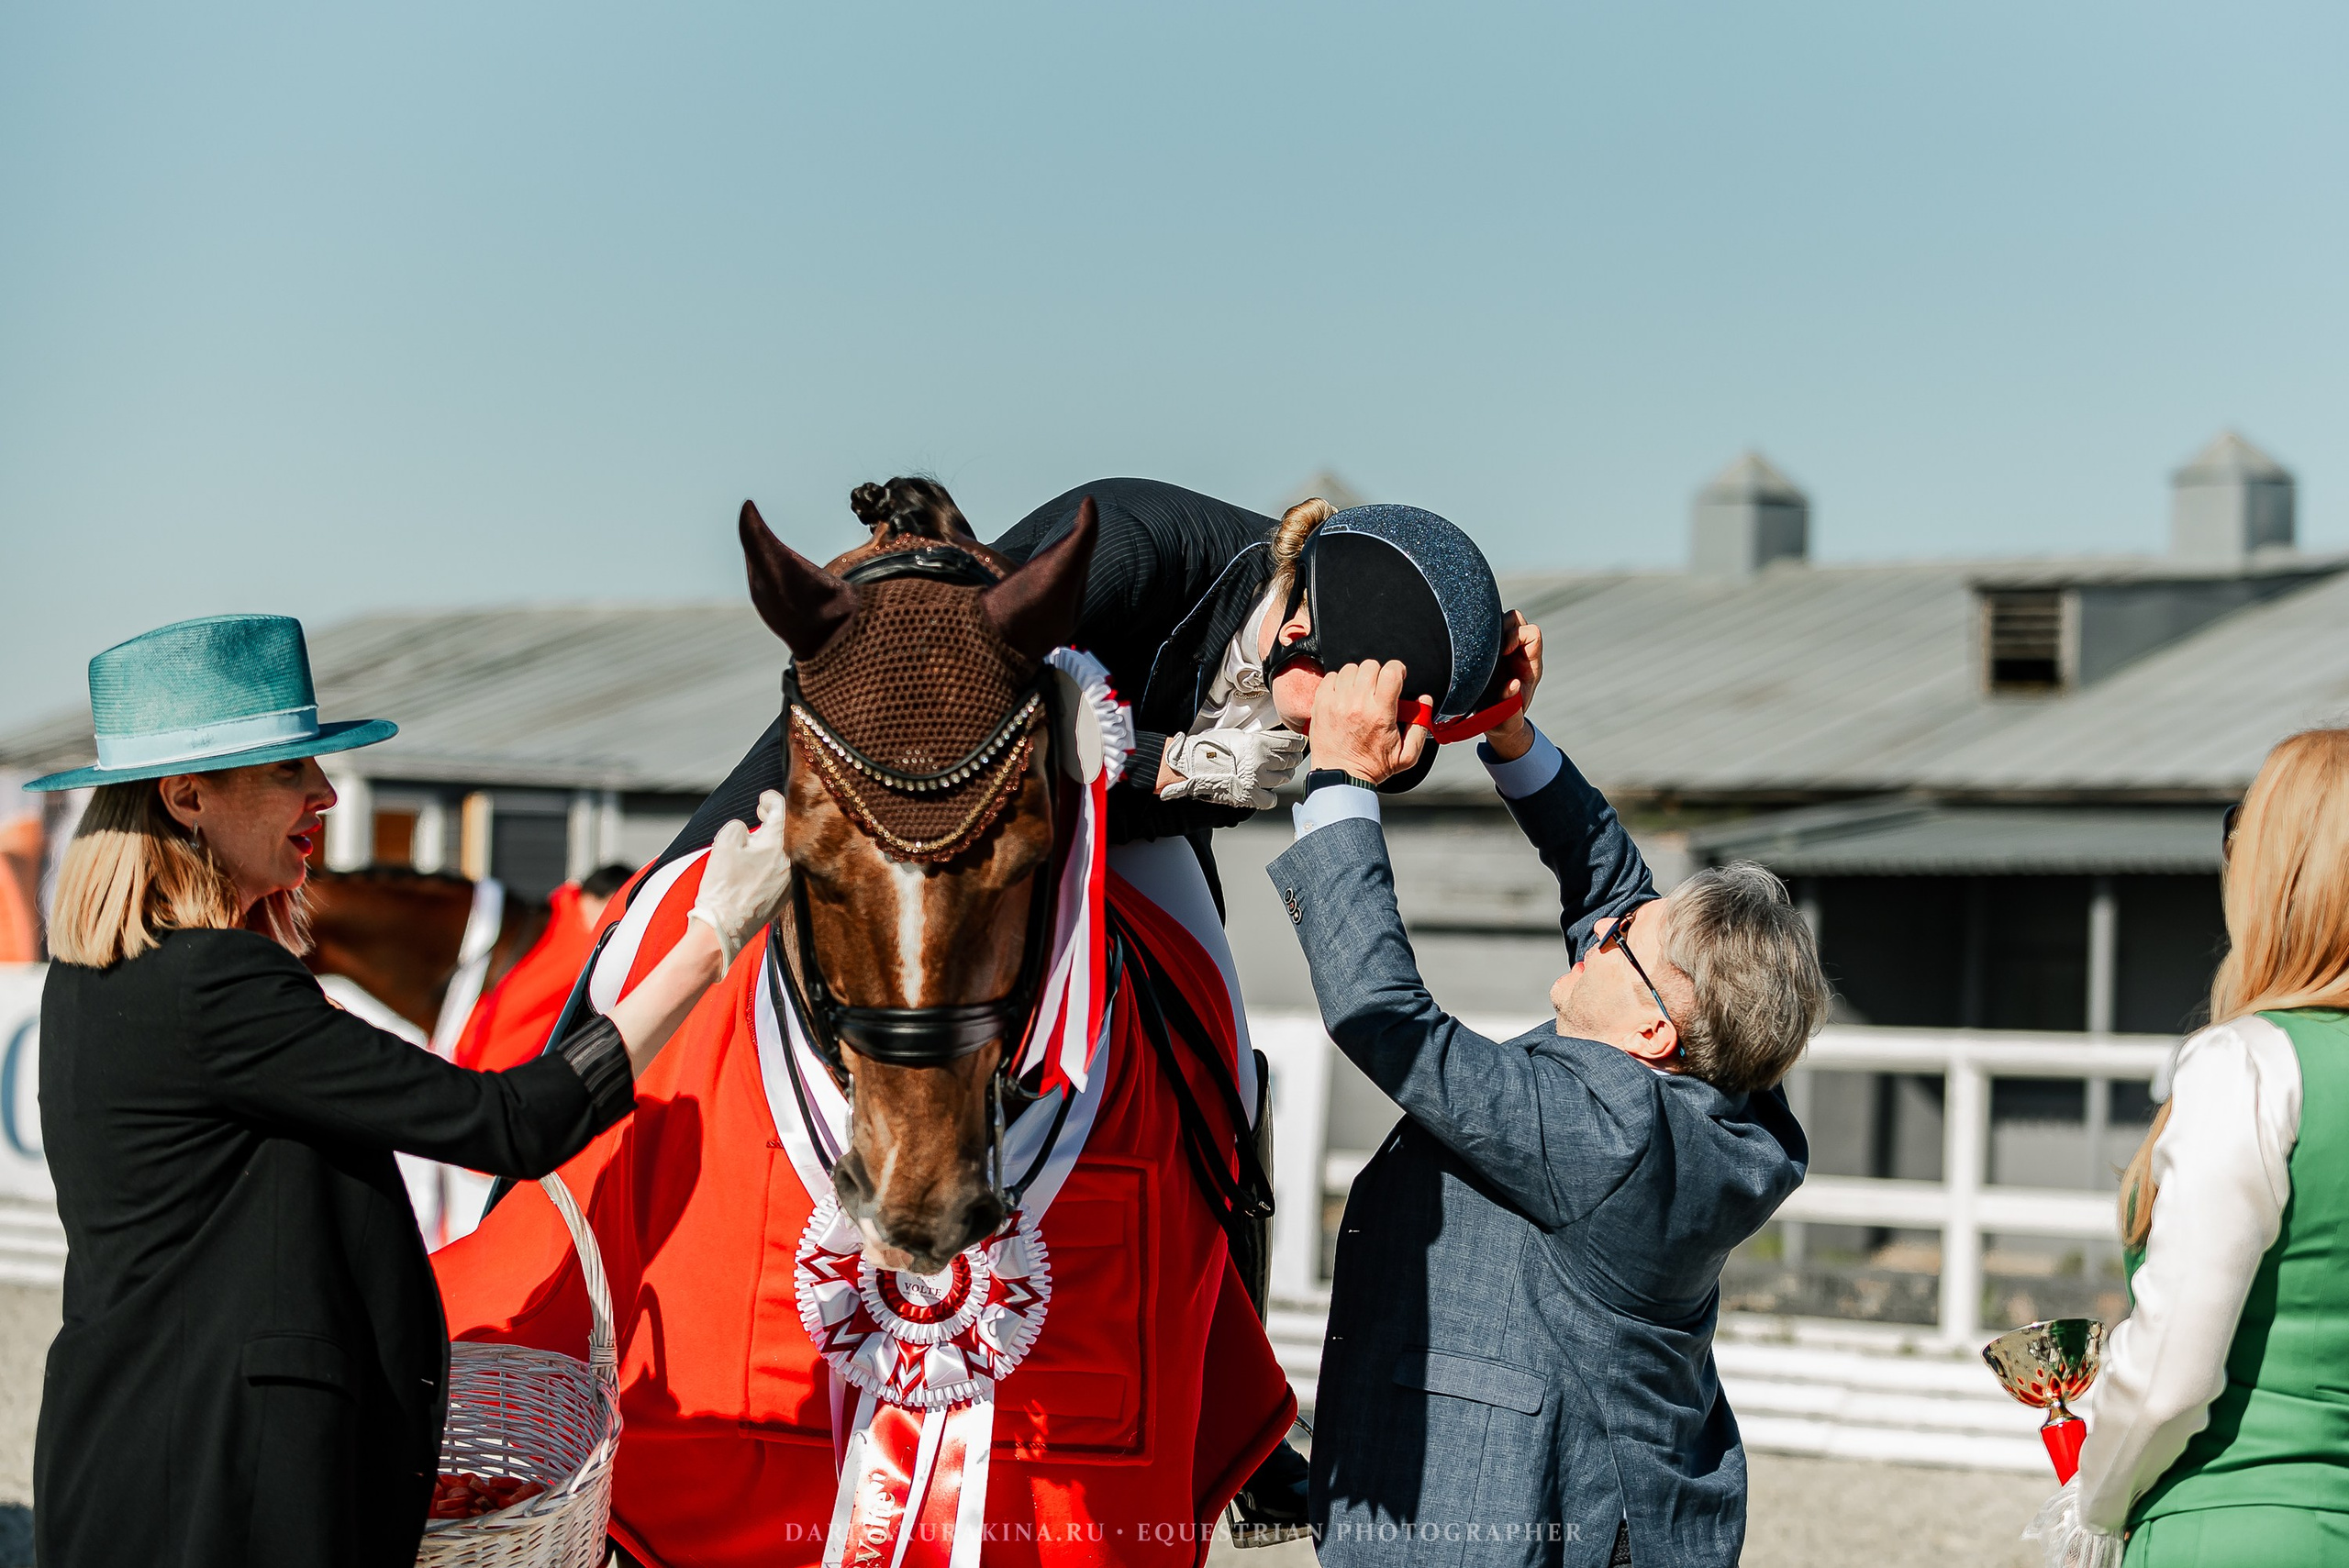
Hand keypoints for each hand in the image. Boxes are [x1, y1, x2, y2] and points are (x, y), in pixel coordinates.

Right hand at [688, 790, 790, 967]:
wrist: (724, 927)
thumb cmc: (722, 886)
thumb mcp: (724, 843)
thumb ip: (740, 826)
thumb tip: (750, 830)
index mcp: (779, 844)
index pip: (782, 810)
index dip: (771, 799)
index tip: (763, 799)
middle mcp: (793, 861)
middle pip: (790, 829)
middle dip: (775, 817)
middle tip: (761, 812)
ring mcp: (793, 880)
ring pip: (788, 850)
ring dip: (775, 840)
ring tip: (757, 839)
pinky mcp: (788, 895)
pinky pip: (786, 868)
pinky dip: (776, 860)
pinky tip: (759, 863)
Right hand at [1160, 727, 1309, 809]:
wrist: (1190, 766)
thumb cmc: (1209, 747)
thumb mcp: (1237, 735)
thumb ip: (1258, 739)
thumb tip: (1275, 742)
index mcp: (1259, 743)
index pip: (1290, 742)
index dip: (1299, 743)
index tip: (1301, 744)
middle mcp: (1262, 761)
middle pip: (1290, 760)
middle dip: (1294, 758)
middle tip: (1293, 757)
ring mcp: (1257, 780)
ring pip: (1284, 778)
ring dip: (1285, 774)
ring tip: (1281, 772)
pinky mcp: (1250, 797)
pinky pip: (1271, 799)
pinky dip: (1271, 796)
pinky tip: (1268, 792)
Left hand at [1308, 660, 1430, 784]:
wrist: (1341, 776)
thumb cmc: (1371, 767)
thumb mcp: (1407, 755)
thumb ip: (1420, 727)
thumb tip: (1424, 702)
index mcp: (1380, 714)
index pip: (1390, 672)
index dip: (1397, 670)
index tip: (1396, 677)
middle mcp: (1357, 704)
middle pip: (1370, 666)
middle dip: (1378, 674)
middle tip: (1377, 689)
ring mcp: (1336, 703)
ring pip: (1350, 669)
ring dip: (1357, 677)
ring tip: (1360, 692)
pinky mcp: (1321, 704)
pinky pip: (1330, 677)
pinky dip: (1338, 681)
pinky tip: (1344, 695)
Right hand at [1485, 611, 1542, 760]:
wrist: (1495, 723)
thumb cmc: (1504, 720)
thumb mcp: (1508, 718)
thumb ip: (1510, 703)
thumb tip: (1512, 684)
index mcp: (1530, 665)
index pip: (1532, 634)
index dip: (1517, 637)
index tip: (1502, 652)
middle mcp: (1519, 653)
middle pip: (1516, 619)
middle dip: (1503, 627)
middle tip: (1489, 648)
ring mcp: (1503, 650)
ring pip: (1501, 620)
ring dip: (1490, 629)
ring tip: (1479, 649)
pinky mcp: (1488, 651)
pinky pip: (1485, 631)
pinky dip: (1479, 633)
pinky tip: (1470, 649)